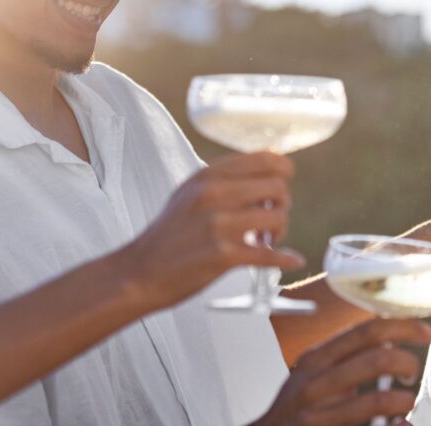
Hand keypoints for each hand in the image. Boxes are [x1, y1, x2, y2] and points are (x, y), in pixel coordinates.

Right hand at [116, 152, 304, 311]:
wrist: (139, 272)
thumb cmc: (168, 234)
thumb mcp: (189, 192)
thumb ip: (223, 178)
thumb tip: (267, 167)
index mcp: (207, 176)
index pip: (264, 158)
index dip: (283, 169)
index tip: (282, 181)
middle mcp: (214, 195)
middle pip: (277, 186)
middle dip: (282, 203)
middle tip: (271, 218)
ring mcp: (218, 225)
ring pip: (277, 217)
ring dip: (279, 231)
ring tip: (266, 240)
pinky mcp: (223, 256)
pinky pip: (269, 254)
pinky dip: (285, 258)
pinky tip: (291, 259)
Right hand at [255, 318, 430, 425]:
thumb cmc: (296, 406)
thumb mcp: (312, 371)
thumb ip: (343, 354)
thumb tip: (388, 334)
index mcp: (316, 360)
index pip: (365, 332)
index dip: (401, 327)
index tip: (424, 331)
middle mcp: (317, 385)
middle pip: (377, 359)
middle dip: (407, 362)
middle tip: (412, 371)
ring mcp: (320, 416)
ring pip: (379, 400)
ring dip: (405, 399)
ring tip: (406, 401)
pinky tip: (402, 425)